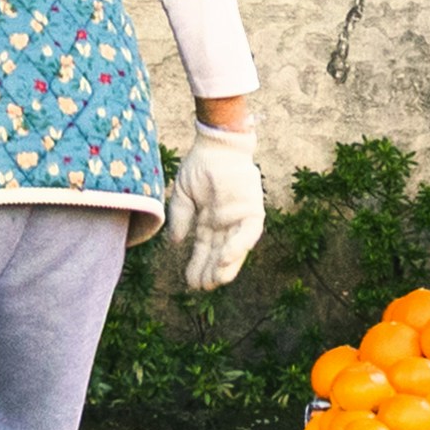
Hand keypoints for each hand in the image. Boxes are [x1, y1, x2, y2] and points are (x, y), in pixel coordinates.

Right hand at [157, 128, 262, 292]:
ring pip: (237, 248)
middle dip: (212, 271)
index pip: (204, 249)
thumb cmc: (200, 165)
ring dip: (228, 265)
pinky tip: (226, 258)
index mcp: (209, 221)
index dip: (197, 265)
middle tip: (202, 287)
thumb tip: (176, 243)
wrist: (216, 142)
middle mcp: (226, 223)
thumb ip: (180, 218)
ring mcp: (240, 216)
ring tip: (216, 279)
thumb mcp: (183, 195)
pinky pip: (250, 232)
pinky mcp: (253, 208)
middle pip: (220, 253)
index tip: (190, 282)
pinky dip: (239, 246)